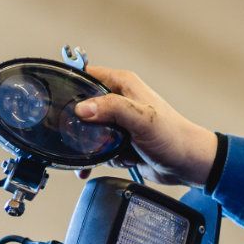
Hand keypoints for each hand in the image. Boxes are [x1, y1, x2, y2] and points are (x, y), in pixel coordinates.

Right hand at [75, 66, 217, 186]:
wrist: (188, 164)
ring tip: (89, 155)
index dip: (70, 86)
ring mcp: (119, 122)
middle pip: (82, 106)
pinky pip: (98, 148)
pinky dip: (95, 159)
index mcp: (123, 84)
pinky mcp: (120, 141)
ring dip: (86, 145)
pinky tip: (91, 167)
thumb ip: (113, 109)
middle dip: (75, 124)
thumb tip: (83, 109)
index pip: (86, 76)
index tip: (56, 102)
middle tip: (69, 137)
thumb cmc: (174, 136)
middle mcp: (119, 100)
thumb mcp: (142, 119)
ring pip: (88, 130)